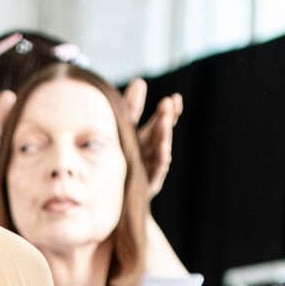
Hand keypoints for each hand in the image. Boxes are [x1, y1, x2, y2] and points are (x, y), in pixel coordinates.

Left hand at [122, 79, 181, 199]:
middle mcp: (150, 154)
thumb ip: (131, 109)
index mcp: (145, 140)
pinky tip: (164, 147)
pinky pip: (156, 170)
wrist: (109, 204)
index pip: (160, 123)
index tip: (175, 98)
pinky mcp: (147, 184)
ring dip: (165, 133)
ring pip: (160, 149)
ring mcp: (149, 169)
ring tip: (167, 118)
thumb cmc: (118, 164)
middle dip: (166, 118)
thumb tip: (140, 81)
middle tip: (170, 102)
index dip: (169, 112)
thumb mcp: (123, 132)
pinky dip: (161, 158)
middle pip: (161, 133)